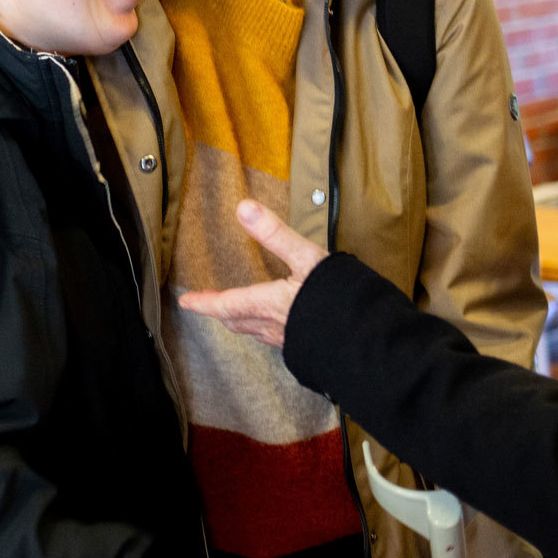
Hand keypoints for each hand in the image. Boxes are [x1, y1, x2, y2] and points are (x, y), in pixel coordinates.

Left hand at [177, 200, 327, 346]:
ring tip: (238, 315)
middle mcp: (274, 326)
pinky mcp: (307, 349)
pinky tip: (279, 326)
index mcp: (268, 304)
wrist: (370, 343)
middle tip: (209, 306)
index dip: (204, 302)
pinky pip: (277, 339)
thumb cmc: (339, 300)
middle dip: (222, 312)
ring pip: (257, 332)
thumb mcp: (307, 258)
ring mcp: (291, 341)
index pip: (226, 304)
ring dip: (243, 322)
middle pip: (238, 320)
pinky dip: (267, 329)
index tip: (186, 302)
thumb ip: (275, 234)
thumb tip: (244, 208)